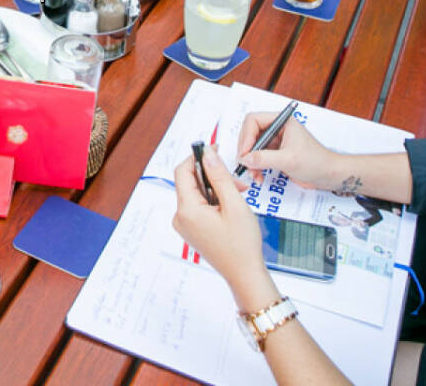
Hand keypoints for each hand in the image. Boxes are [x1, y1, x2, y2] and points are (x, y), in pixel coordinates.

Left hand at [172, 146, 273, 293]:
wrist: (245, 275)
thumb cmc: (242, 245)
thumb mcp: (234, 204)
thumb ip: (219, 176)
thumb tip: (208, 154)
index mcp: (187, 210)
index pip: (182, 171)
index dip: (197, 157)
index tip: (214, 149)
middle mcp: (180, 218)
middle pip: (190, 182)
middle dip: (213, 176)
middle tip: (237, 181)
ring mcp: (185, 226)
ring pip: (197, 194)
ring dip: (216, 189)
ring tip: (238, 196)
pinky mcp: (192, 230)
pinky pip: (199, 206)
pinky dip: (214, 201)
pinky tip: (231, 207)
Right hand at [235, 111, 336, 187]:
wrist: (328, 175)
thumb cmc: (316, 162)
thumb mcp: (288, 160)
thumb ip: (264, 158)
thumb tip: (245, 158)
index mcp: (282, 121)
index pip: (254, 120)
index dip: (246, 136)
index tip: (244, 152)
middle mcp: (277, 128)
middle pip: (250, 133)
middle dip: (246, 150)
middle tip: (245, 164)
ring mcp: (276, 141)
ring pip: (253, 147)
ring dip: (250, 161)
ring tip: (253, 174)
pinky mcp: (276, 153)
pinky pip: (258, 157)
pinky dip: (255, 167)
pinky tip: (259, 177)